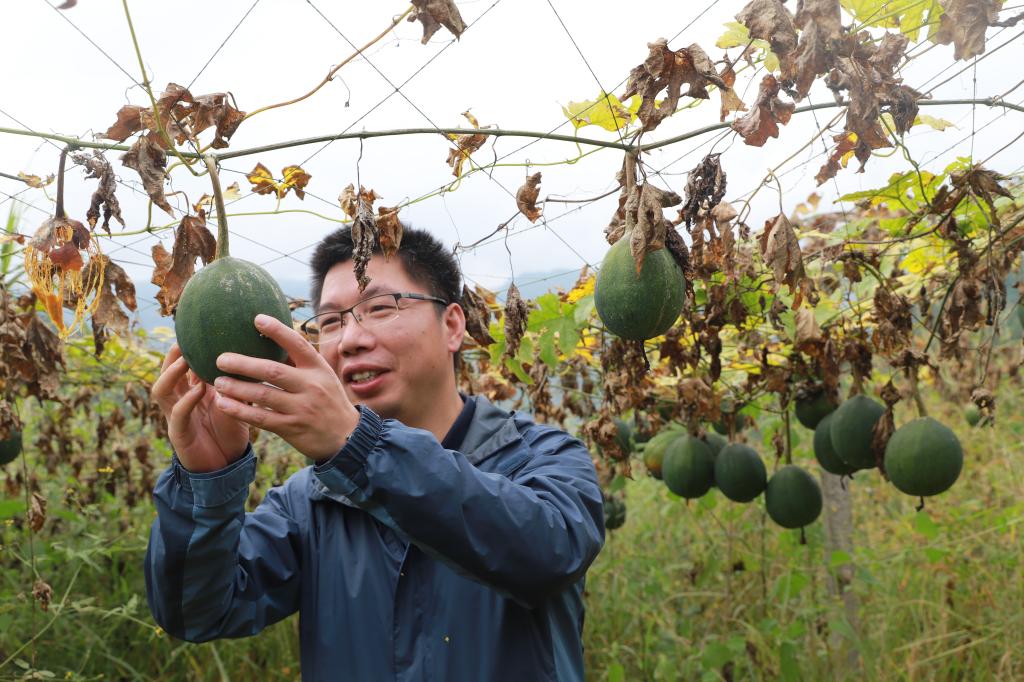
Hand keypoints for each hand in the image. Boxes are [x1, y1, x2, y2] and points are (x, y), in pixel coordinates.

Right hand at [151, 344, 249, 472]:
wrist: (225, 466)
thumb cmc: (230, 431)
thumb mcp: (237, 402)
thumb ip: (240, 382)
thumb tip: (259, 356)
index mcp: (192, 391)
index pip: (182, 364)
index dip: (186, 347)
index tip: (198, 328)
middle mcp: (180, 400)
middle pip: (166, 372)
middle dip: (173, 355)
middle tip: (186, 339)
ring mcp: (175, 417)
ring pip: (163, 390)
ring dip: (173, 374)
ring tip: (187, 360)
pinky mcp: (178, 435)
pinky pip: (177, 414)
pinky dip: (187, 401)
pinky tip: (199, 390)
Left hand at [211, 314, 361, 460]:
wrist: (347, 436)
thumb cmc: (327, 400)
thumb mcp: (322, 377)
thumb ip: (300, 361)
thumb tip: (271, 336)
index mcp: (318, 369)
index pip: (297, 345)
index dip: (278, 331)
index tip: (257, 319)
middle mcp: (311, 386)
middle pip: (272, 371)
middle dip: (243, 364)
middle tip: (221, 359)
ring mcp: (301, 408)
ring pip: (262, 395)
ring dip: (236, 388)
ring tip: (218, 382)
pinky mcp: (292, 428)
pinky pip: (261, 418)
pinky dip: (239, 411)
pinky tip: (224, 404)